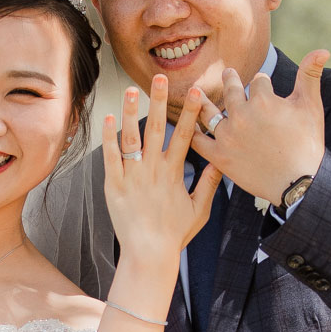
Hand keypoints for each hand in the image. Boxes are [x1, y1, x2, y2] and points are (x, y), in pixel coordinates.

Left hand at [101, 75, 220, 263]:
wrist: (148, 254)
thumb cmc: (174, 235)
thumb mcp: (199, 210)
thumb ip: (209, 184)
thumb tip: (221, 163)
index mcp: (174, 173)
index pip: (186, 136)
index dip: (192, 112)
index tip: (196, 91)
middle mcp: (153, 170)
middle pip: (157, 128)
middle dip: (159, 101)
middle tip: (160, 77)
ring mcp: (133, 176)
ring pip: (131, 137)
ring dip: (131, 111)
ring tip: (131, 89)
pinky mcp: (114, 186)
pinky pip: (111, 157)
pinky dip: (109, 137)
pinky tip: (109, 118)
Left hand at [193, 49, 329, 206]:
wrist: (298, 183)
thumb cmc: (308, 144)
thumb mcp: (311, 106)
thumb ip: (310, 74)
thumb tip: (323, 49)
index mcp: (263, 100)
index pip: (259, 81)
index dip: (264, 82)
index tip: (264, 83)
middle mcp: (241, 115)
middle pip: (231, 90)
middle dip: (231, 80)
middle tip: (228, 73)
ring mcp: (228, 136)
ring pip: (209, 113)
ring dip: (202, 101)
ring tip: (197, 92)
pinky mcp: (220, 157)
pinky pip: (199, 142)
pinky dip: (192, 132)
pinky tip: (188, 126)